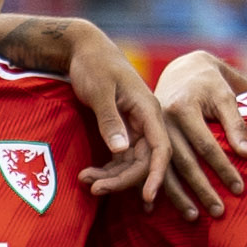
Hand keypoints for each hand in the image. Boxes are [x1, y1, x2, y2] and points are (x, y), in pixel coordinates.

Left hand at [61, 25, 172, 204]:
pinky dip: (106, 168)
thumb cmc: (94, 65)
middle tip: (95, 189)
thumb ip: (110, 120)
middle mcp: (146, 121)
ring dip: (111, 176)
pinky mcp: (122, 130)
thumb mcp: (100, 91)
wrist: (85, 50)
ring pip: (130, 162)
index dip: (157, 174)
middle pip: (144, 160)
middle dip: (123, 179)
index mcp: (149, 109)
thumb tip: (122, 150)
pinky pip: (120, 157)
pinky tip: (89, 176)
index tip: (147, 196)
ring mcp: (135, 127)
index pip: (161, 148)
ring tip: (85, 181)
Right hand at [154, 50, 246, 216]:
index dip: (223, 168)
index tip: (239, 189)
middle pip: (184, 162)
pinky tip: (155, 209)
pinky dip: (155, 188)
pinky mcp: (144, 139)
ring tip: (193, 218)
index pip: (206, 145)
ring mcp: (151, 132)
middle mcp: (162, 121)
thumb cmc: (208, 82)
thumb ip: (236, 123)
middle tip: (218, 212)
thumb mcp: (225, 94)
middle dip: (202, 189)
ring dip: (178, 196)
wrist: (181, 70)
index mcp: (182, 107)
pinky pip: (149, 167)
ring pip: (165, 169)